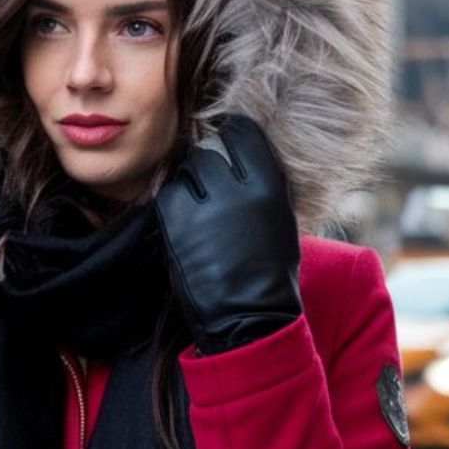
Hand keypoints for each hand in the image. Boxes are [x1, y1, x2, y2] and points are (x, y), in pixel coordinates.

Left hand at [154, 113, 301, 353]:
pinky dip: (172, 204)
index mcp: (270, 185)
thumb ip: (260, 184)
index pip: (243, 134)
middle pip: (209, 153)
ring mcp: (206, 205)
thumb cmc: (270, 272)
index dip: (230, 132)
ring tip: (196, 207)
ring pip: (186, 171)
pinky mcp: (177, 222)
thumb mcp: (280, 217)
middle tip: (206, 183)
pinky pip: (168, 194)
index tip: (224, 134)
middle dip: (205, 165)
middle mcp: (238, 189)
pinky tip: (183, 223)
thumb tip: (239, 155)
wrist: (249, 316)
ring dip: (187, 183)